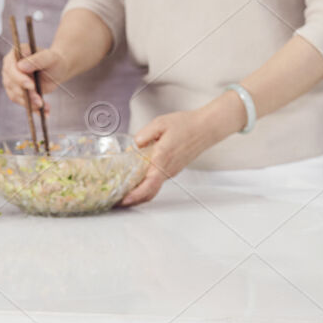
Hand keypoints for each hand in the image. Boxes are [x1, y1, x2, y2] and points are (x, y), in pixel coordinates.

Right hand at [2, 44, 68, 113]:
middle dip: (26, 93)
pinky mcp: (16, 92)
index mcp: (15, 55)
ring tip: (43, 106)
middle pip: (11, 84)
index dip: (19, 78)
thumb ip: (37, 60)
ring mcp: (11, 81)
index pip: (11, 68)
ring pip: (15, 95)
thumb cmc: (53, 60)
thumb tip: (21, 66)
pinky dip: (32, 108)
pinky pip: (21, 102)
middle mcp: (9, 68)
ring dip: (29, 103)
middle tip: (39, 101)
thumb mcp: (49, 57)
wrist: (56, 70)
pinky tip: (44, 112)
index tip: (31, 86)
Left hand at [119, 100, 239, 206]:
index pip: (149, 185)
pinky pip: (157, 181)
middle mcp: (167, 169)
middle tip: (116, 198)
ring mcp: (171, 171)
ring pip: (153, 187)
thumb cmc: (186, 124)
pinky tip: (137, 178)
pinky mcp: (173, 169)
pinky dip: (146, 185)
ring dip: (138, 192)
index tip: (123, 199)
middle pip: (149, 192)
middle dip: (132, 198)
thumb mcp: (161, 123)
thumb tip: (134, 145)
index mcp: (163, 158)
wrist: (206, 128)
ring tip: (123, 189)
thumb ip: (144, 134)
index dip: (135, 195)